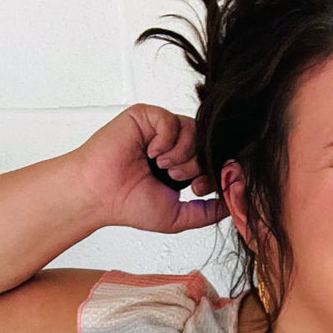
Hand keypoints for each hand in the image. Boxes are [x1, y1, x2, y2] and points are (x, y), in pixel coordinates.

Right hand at [72, 103, 228, 234]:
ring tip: (161, 166)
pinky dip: (166, 140)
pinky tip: (151, 153)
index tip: (197, 189)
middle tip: (175, 178)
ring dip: (181, 154)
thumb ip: (207, 212)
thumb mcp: (179, 216)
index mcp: (181, 166)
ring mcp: (160, 130)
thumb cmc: (130, 205)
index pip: (212, 160)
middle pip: (206, 143)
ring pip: (193, 130)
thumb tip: (232, 205)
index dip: (213, 173)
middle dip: (197, 165)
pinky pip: (172, 120)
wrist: (100, 194)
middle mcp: (172, 146)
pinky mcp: (146, 116)